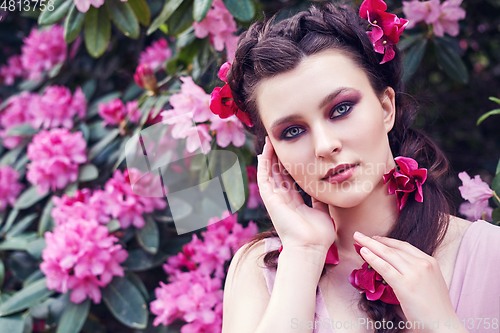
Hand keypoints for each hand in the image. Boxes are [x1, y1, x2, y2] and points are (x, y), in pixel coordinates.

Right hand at [257, 136, 335, 253]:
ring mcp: (275, 200)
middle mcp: (282, 200)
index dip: (289, 166)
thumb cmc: (318, 235)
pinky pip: (264, 178)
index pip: (289, 180)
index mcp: (294, 203)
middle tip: (279, 142)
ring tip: (270, 142)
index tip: (292, 152)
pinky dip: (263, 165)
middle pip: (278, 174)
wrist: (310, 246)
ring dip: (269, 157)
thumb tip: (324, 188)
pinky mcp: (270, 200)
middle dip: (278, 158)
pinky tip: (264, 152)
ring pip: (269, 174)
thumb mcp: (322, 211)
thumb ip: (319, 199)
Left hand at [352, 233, 461, 331]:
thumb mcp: (430, 282)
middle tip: (359, 236)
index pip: (404, 246)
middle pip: (393, 248)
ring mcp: (414, 273)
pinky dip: (372, 258)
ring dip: (369, 245)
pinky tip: (363, 253)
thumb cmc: (435, 309)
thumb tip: (396, 267)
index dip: (387, 241)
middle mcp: (423, 264)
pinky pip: (384, 267)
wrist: (444, 325)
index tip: (375, 239)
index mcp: (430, 261)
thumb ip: (416, 271)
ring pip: (387, 254)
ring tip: (356, 239)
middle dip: (374, 240)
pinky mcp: (405, 285)